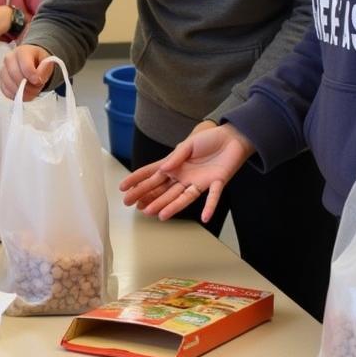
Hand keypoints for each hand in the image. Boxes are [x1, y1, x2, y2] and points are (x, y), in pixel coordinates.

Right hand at [0, 44, 53, 100]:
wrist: (32, 62)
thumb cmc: (38, 61)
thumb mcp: (47, 62)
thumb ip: (44, 70)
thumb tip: (38, 78)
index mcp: (22, 51)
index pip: (25, 66)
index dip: (33, 76)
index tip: (38, 81)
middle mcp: (9, 58)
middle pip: (15, 76)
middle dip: (28, 86)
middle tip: (37, 88)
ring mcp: (3, 69)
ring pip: (9, 85)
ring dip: (22, 92)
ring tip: (32, 91)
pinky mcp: (1, 80)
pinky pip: (6, 91)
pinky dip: (16, 95)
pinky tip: (24, 93)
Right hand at [119, 123, 253, 222]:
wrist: (232, 138)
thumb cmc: (209, 139)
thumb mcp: (188, 144)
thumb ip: (177, 157)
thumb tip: (165, 169)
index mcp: (175, 165)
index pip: (153, 174)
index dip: (138, 180)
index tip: (123, 188)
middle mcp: (184, 176)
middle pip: (162, 189)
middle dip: (146, 196)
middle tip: (131, 205)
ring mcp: (199, 182)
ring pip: (181, 197)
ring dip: (169, 206)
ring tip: (154, 213)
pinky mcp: (216, 183)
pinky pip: (213, 197)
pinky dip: (210, 207)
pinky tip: (205, 218)